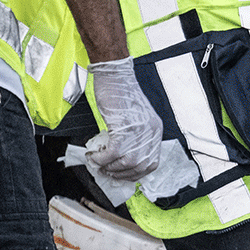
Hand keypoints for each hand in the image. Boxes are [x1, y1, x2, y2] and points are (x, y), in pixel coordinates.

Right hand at [87, 57, 163, 180]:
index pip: (152, 162)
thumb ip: (133, 136)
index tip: (123, 174)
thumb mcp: (134, 118)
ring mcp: (138, 131)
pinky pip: (112, 153)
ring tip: (99, 163)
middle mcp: (151, 133)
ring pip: (126, 163)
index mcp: (155, 131)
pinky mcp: (123, 128)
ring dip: (110, 167)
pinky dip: (101, 158)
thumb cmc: (121, 93)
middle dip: (121, 173)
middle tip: (107, 171)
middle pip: (139, 166)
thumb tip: (121, 156)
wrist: (115, 76)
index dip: (136, 172)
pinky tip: (94, 155)